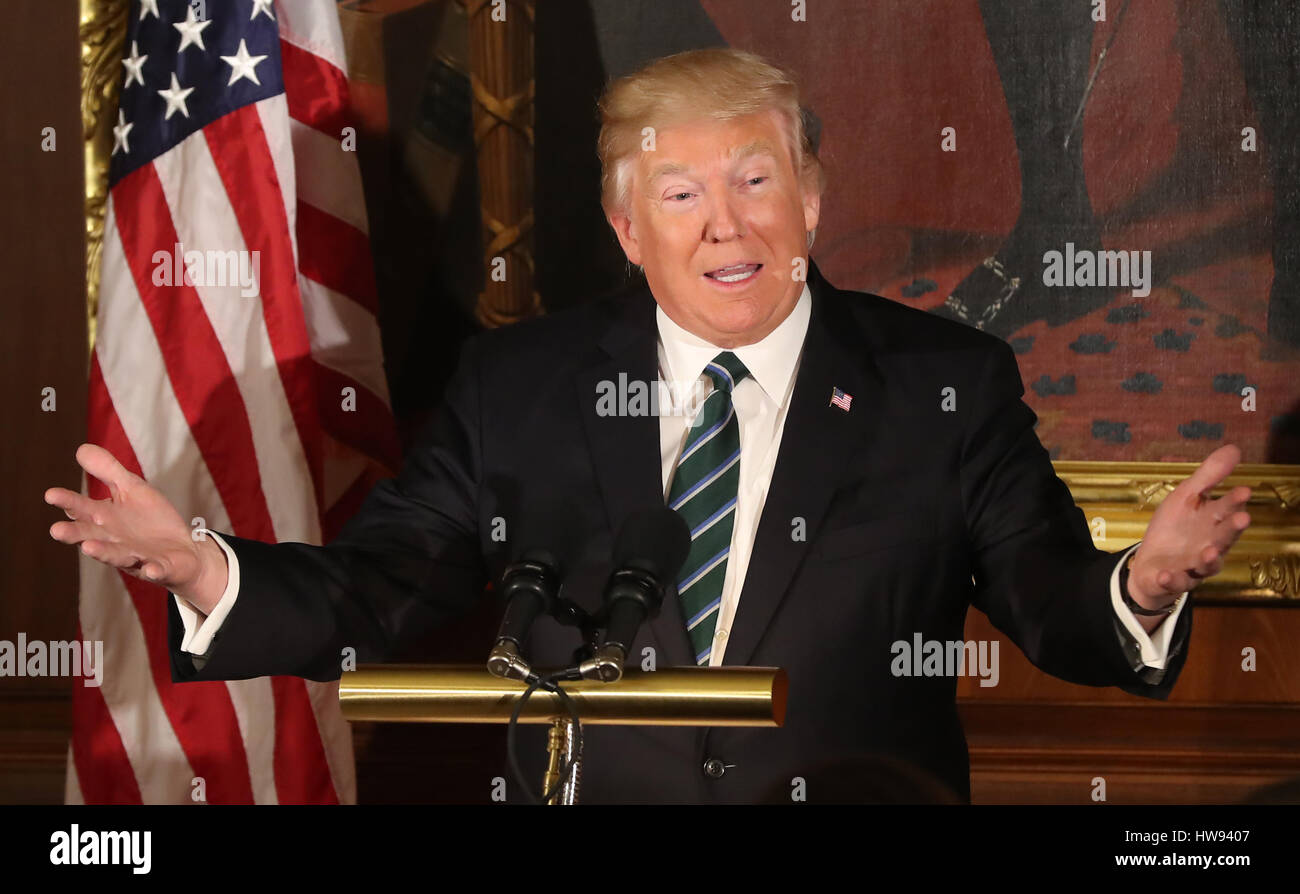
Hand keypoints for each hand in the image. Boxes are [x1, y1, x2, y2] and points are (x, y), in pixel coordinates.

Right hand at [45, 443, 228, 613]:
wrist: (183, 548)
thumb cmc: (150, 519)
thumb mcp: (132, 489)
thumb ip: (108, 471)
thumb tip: (81, 449)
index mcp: (105, 520)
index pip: (82, 509)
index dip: (67, 502)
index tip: (51, 494)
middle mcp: (114, 541)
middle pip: (90, 536)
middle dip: (74, 534)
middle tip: (56, 530)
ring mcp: (136, 556)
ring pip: (116, 556)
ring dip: (103, 553)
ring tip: (89, 548)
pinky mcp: (160, 568)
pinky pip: (157, 570)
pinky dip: (153, 570)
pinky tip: (151, 569)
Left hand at [1128, 444, 1251, 609]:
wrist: (1151, 563)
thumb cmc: (1175, 528)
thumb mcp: (1186, 497)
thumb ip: (1209, 476)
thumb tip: (1235, 448)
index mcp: (1213, 523)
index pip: (1227, 510)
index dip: (1234, 501)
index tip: (1243, 490)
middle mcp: (1210, 545)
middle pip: (1224, 538)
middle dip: (1232, 529)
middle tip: (1243, 519)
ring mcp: (1194, 566)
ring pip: (1206, 564)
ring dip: (1210, 558)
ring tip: (1210, 551)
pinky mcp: (1174, 580)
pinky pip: (1174, 582)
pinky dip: (1170, 579)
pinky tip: (1164, 574)